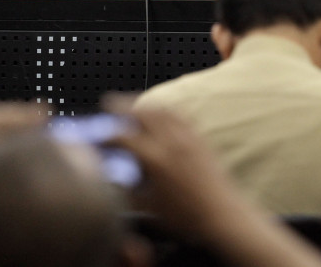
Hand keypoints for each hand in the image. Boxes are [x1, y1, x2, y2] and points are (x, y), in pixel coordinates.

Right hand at [107, 96, 320, 266]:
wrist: (223, 216)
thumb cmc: (188, 217)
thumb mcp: (148, 206)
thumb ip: (126, 190)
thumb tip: (113, 179)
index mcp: (155, 158)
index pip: (122, 135)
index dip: (105, 133)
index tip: (97, 135)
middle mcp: (172, 142)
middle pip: (141, 112)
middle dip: (121, 105)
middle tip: (109, 104)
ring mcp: (188, 137)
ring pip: (162, 109)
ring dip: (143, 103)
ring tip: (132, 104)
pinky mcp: (201, 139)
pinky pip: (180, 114)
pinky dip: (166, 109)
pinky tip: (163, 112)